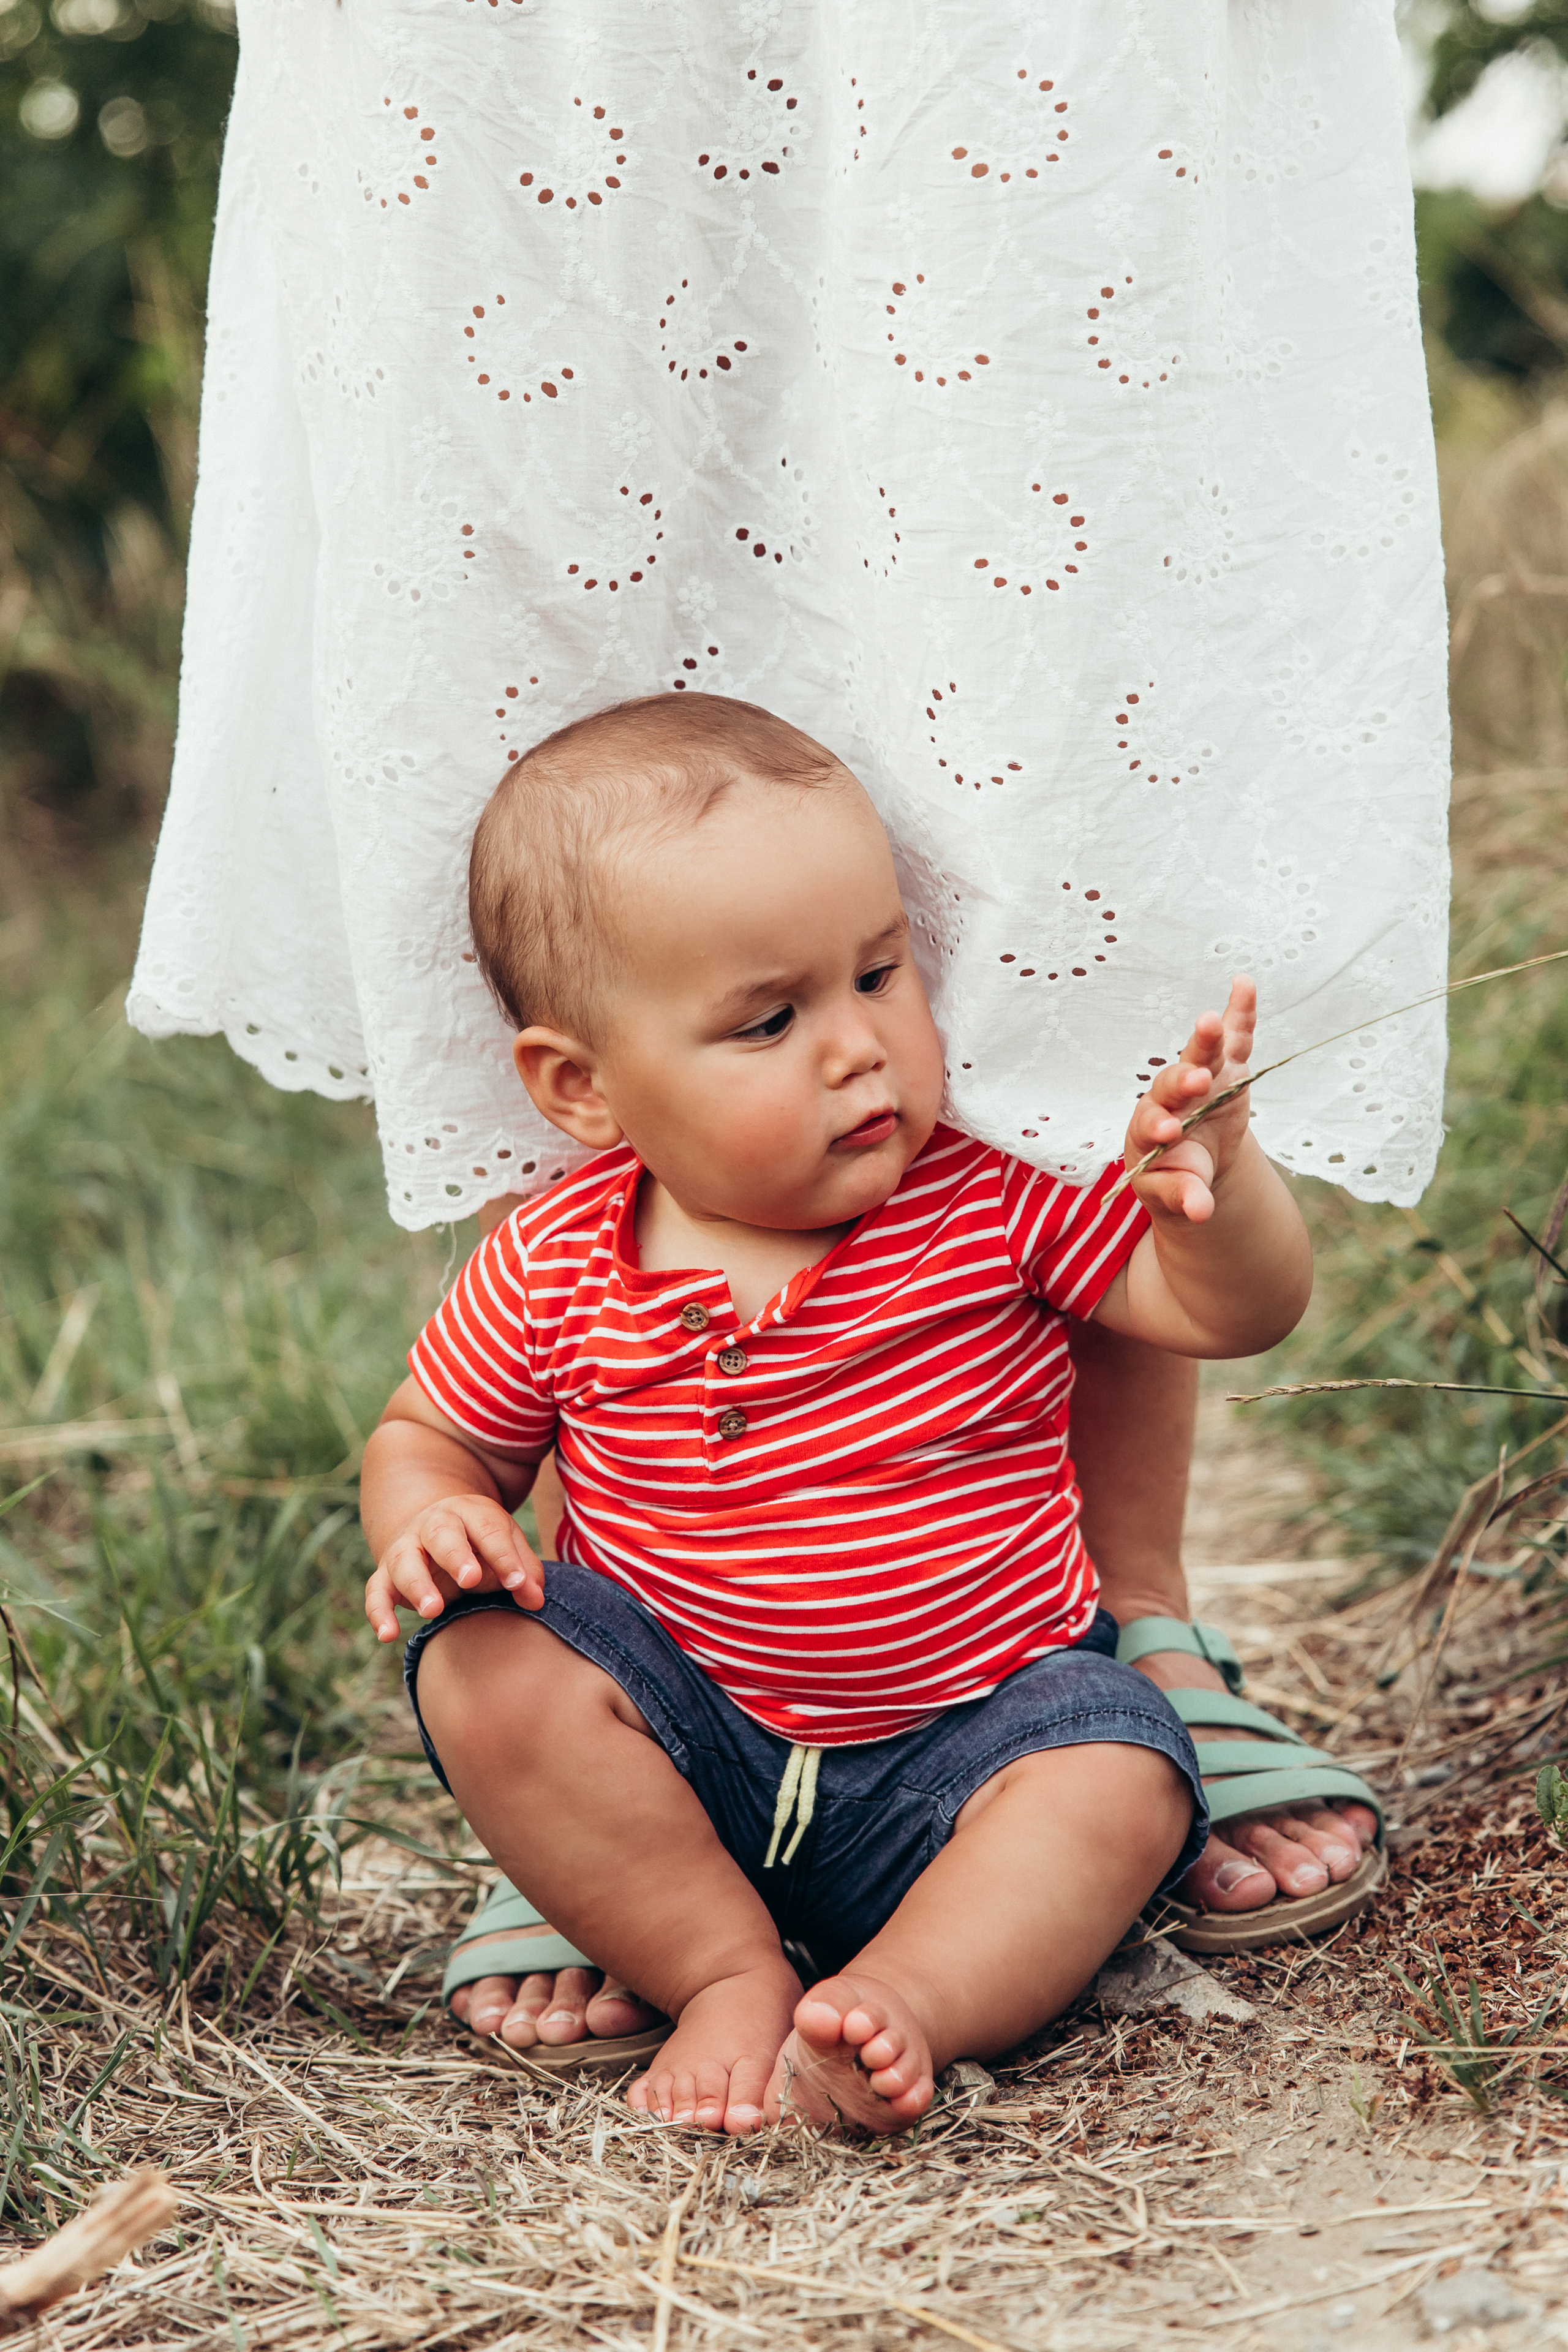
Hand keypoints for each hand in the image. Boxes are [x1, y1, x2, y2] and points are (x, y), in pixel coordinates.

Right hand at [364, 1493, 544, 1642]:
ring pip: (404, 1560)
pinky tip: (388, 1635)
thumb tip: (535, 1600)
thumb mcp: (505, 1546)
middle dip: (455, 1555)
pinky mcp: (386, 1574)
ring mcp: (406, 1548)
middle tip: (471, 1580)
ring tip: (432, 1610)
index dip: (504, 1556)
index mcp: (470, 1512)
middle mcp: (434, 1525)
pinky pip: (376, 1591)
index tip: (517, 1583)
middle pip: (441, 1534)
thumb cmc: (479, 1545)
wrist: (431, 1529)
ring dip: (417, 1584)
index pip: (488, 1529)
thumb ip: (524, 1570)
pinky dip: (378, 1613)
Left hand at [1125, 975, 1256, 1225]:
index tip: (1167, 1130)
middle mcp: (1169, 1096)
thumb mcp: (1177, 1195)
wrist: (1195, 1159)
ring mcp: (1199, 1076)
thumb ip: (1185, 1199)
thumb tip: (1201, 1213)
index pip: (1149, 1122)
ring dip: (1205, 1039)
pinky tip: (1243, 983)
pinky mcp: (1226, 1066)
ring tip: (1211, 1021)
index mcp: (1148, 1128)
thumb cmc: (1175, 1176)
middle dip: (1182, 1080)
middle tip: (1195, 1081)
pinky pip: (1233, 1038)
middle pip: (1171, 1082)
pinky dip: (1238, 1012)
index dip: (1158, 1125)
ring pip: (1199, 1054)